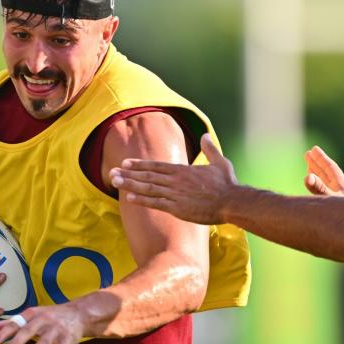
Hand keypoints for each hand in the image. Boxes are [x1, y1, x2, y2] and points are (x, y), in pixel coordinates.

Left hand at [0, 306, 84, 343]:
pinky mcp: (68, 338)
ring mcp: (57, 329)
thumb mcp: (31, 316)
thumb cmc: (50, 316)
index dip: (4, 332)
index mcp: (32, 314)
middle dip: (18, 341)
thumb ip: (10, 323)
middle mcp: (44, 320)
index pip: (16, 323)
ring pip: (45, 342)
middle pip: (29, 331)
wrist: (79, 313)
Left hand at [108, 134, 238, 224]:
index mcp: (183, 170)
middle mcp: (175, 180)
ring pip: (148, 188)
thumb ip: (210, 149)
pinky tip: (129, 198)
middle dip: (129, 174)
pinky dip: (141, 200)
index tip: (125, 163)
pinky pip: (155, 203)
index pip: (156, 166)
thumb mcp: (219, 162)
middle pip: (147, 176)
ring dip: (130, 185)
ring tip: (115, 182)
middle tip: (112, 172)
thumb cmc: (227, 184)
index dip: (140, 165)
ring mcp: (175, 194)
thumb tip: (206, 135)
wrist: (231, 202)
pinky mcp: (177, 208)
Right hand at [303, 145, 343, 197]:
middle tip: (307, 153)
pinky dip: (317, 186)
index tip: (314, 148)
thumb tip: (307, 177)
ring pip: (325, 181)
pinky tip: (313, 186)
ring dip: (317, 173)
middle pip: (326, 172)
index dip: (322, 158)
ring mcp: (337, 197)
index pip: (330, 167)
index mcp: (341, 184)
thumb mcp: (331, 199)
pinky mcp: (334, 206)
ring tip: (309, 165)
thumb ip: (320, 188)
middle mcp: (339, 189)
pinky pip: (324, 191)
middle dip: (317, 163)